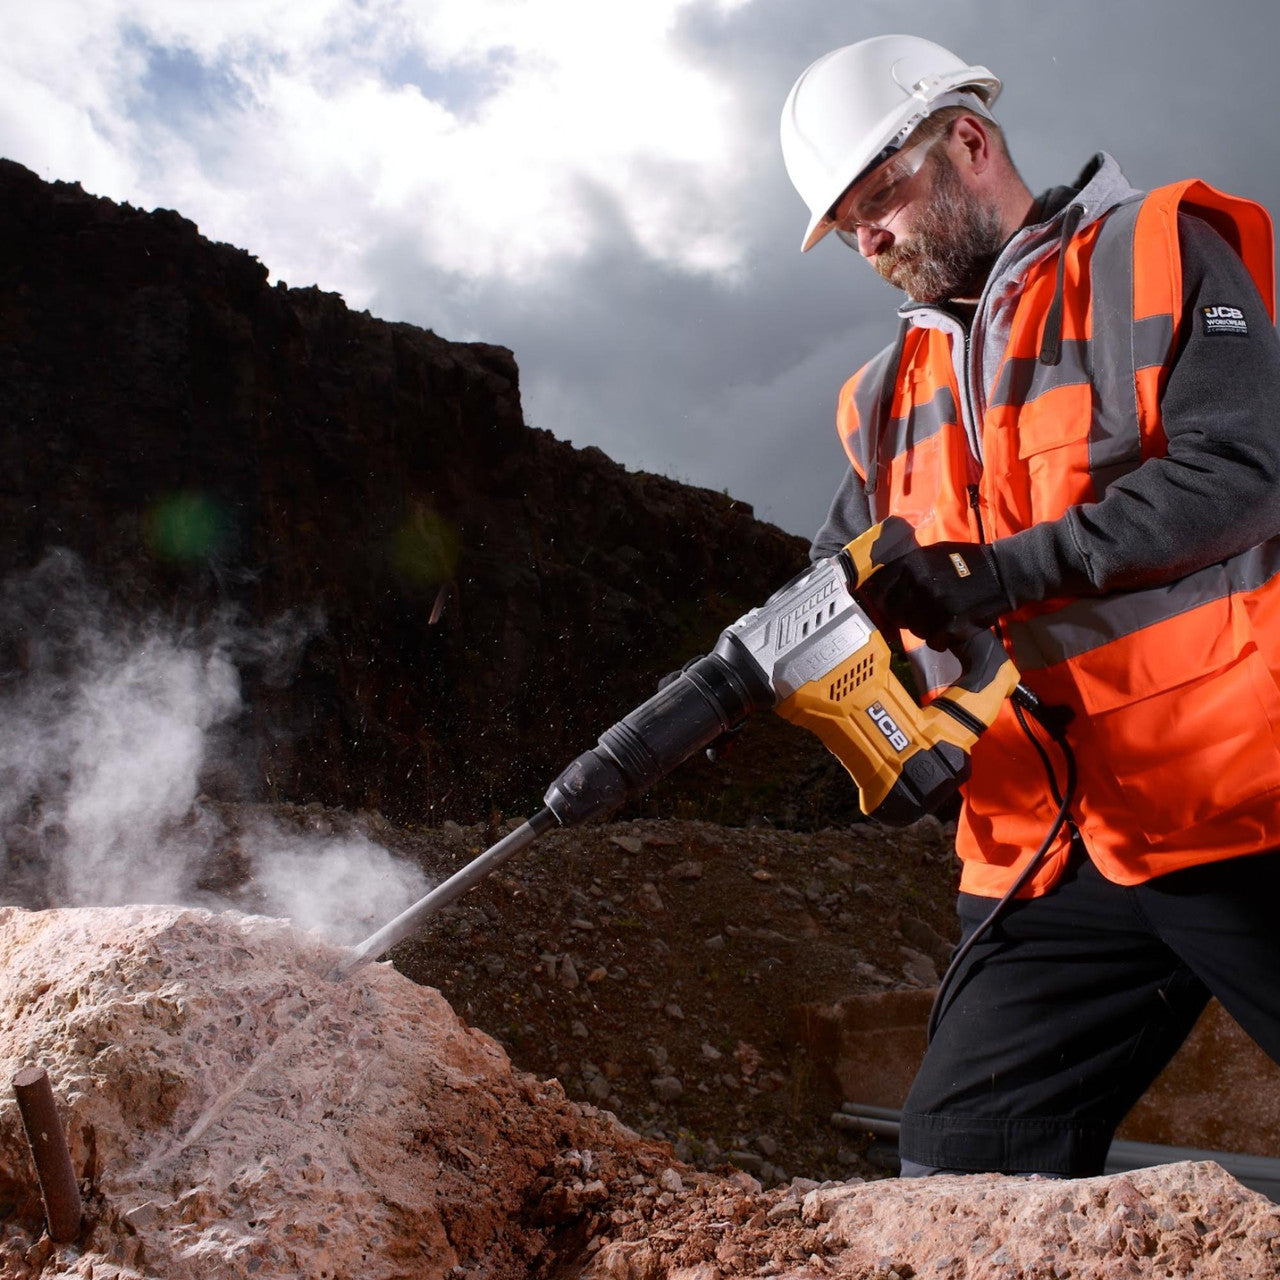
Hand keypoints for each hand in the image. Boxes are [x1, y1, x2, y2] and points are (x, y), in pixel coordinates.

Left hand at [861, 541, 1012, 650]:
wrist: (1004, 574)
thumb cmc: (968, 561)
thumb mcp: (933, 553)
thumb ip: (907, 566)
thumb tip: (878, 581)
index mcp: (911, 564)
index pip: (878, 590)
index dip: (882, 600)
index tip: (888, 604)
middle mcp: (919, 584)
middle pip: (894, 613)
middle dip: (904, 616)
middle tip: (920, 612)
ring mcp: (934, 606)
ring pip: (913, 630)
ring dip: (924, 628)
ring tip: (941, 616)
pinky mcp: (950, 626)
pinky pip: (933, 642)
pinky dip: (941, 639)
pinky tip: (952, 627)